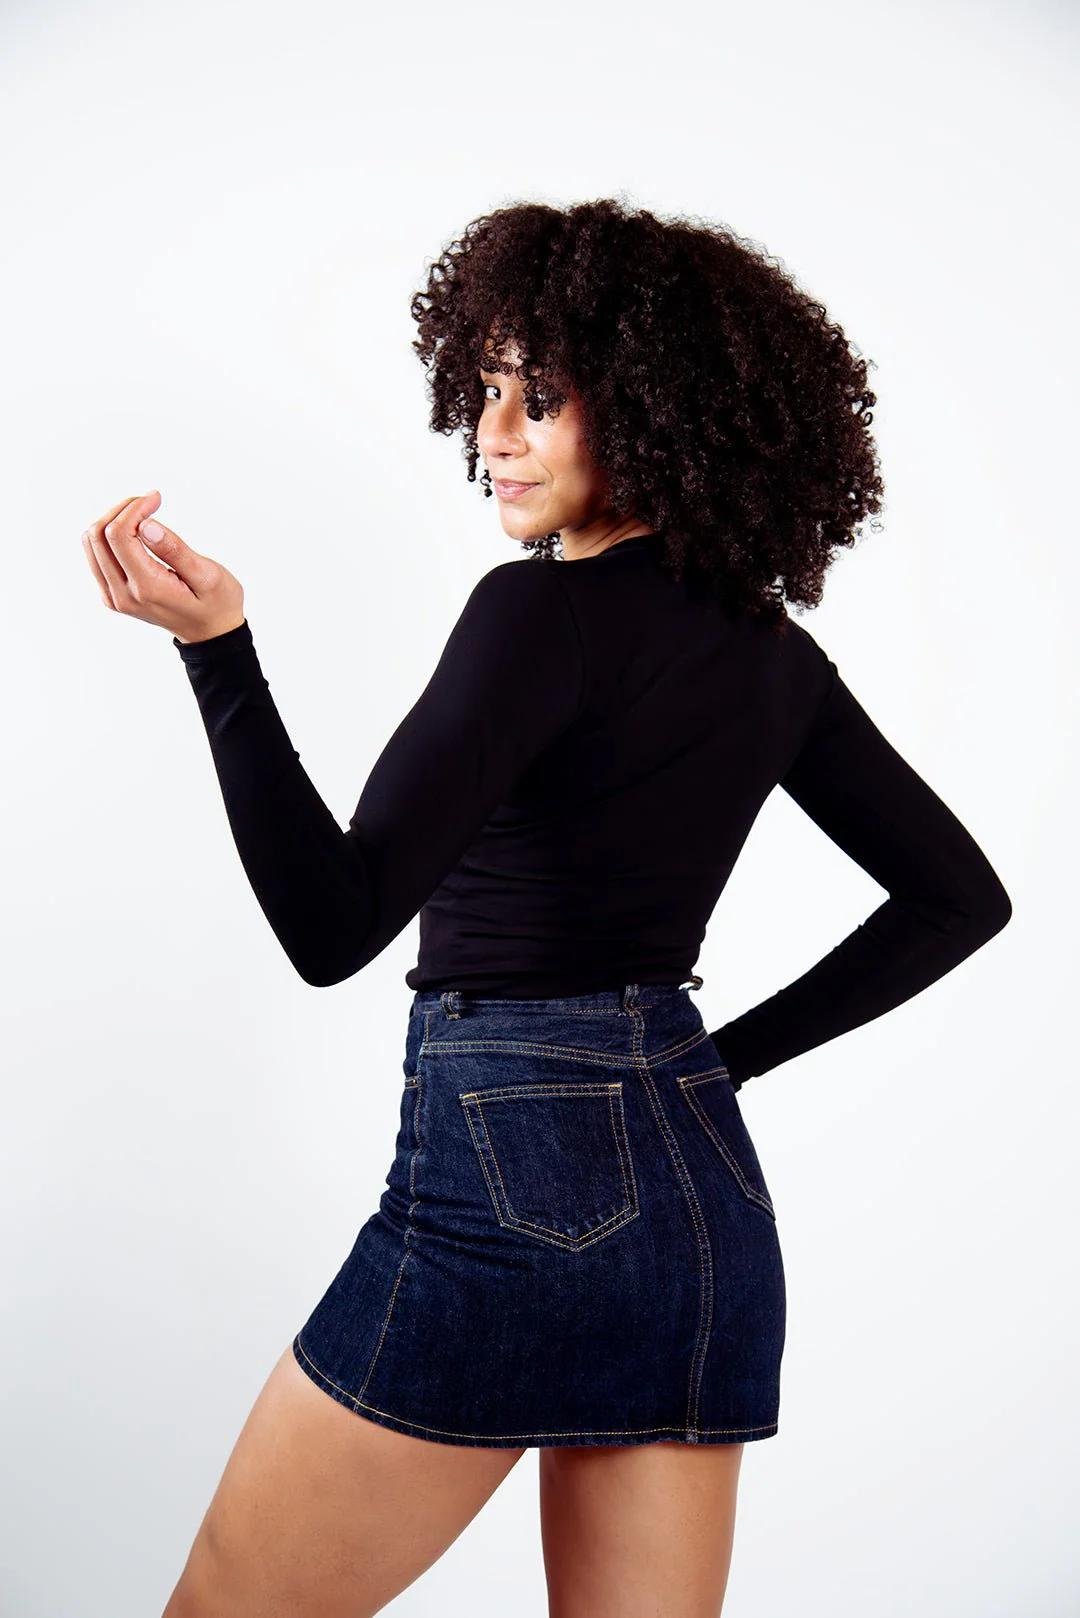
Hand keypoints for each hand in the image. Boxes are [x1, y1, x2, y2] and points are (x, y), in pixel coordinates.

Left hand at [82, 490, 245, 643]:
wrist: (209, 633)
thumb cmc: (216, 602)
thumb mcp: (208, 576)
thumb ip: (176, 551)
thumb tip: (146, 525)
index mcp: (147, 588)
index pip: (119, 535)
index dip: (134, 509)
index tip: (156, 499)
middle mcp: (122, 595)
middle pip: (99, 535)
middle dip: (122, 510)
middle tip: (150, 502)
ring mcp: (113, 597)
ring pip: (91, 543)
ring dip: (113, 520)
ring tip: (142, 514)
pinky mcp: (111, 595)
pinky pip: (96, 555)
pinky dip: (110, 535)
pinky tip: (135, 532)